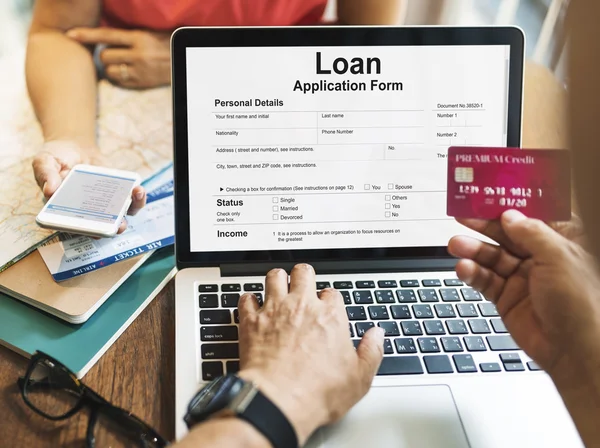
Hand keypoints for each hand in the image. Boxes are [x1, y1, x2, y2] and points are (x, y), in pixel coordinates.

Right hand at [32, 140, 145, 233]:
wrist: (75, 147)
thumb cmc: (56, 157)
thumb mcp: (44, 161)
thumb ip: (45, 174)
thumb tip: (49, 191)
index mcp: (63, 211)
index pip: (73, 228)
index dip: (83, 231)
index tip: (92, 231)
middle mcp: (86, 213)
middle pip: (100, 228)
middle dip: (110, 229)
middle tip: (118, 226)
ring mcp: (104, 206)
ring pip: (119, 219)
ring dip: (130, 214)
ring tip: (132, 203)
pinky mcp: (118, 195)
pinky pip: (130, 202)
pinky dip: (137, 198)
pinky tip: (137, 188)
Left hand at [67, 27, 170, 88]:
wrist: (183, 60)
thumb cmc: (165, 44)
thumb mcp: (147, 33)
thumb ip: (128, 35)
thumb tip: (103, 37)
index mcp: (139, 38)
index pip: (107, 35)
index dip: (87, 34)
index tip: (70, 34)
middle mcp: (138, 54)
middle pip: (105, 55)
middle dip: (104, 55)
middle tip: (111, 54)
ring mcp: (140, 71)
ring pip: (110, 71)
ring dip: (110, 68)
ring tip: (119, 64)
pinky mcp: (143, 83)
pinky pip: (120, 82)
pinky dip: (118, 78)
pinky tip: (124, 73)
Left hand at [237, 264, 383, 444]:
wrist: (279, 400)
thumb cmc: (318, 392)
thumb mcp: (359, 377)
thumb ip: (371, 351)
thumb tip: (378, 335)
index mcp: (330, 316)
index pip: (332, 292)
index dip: (329, 299)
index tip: (327, 309)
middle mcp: (302, 306)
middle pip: (303, 273)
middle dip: (304, 277)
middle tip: (302, 286)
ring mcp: (275, 311)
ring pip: (274, 276)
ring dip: (277, 280)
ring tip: (278, 287)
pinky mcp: (251, 321)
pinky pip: (246, 298)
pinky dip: (249, 300)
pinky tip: (252, 306)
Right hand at [448, 210, 599, 380]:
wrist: (574, 352)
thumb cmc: (583, 304)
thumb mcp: (559, 257)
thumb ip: (531, 233)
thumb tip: (510, 216)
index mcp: (563, 241)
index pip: (536, 213)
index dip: (514, 201)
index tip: (492, 191)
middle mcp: (542, 257)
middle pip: (508, 233)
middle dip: (485, 224)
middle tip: (463, 215)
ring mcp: (523, 277)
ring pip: (492, 256)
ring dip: (473, 248)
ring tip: (456, 244)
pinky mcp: (508, 297)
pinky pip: (485, 280)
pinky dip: (472, 273)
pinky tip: (464, 268)